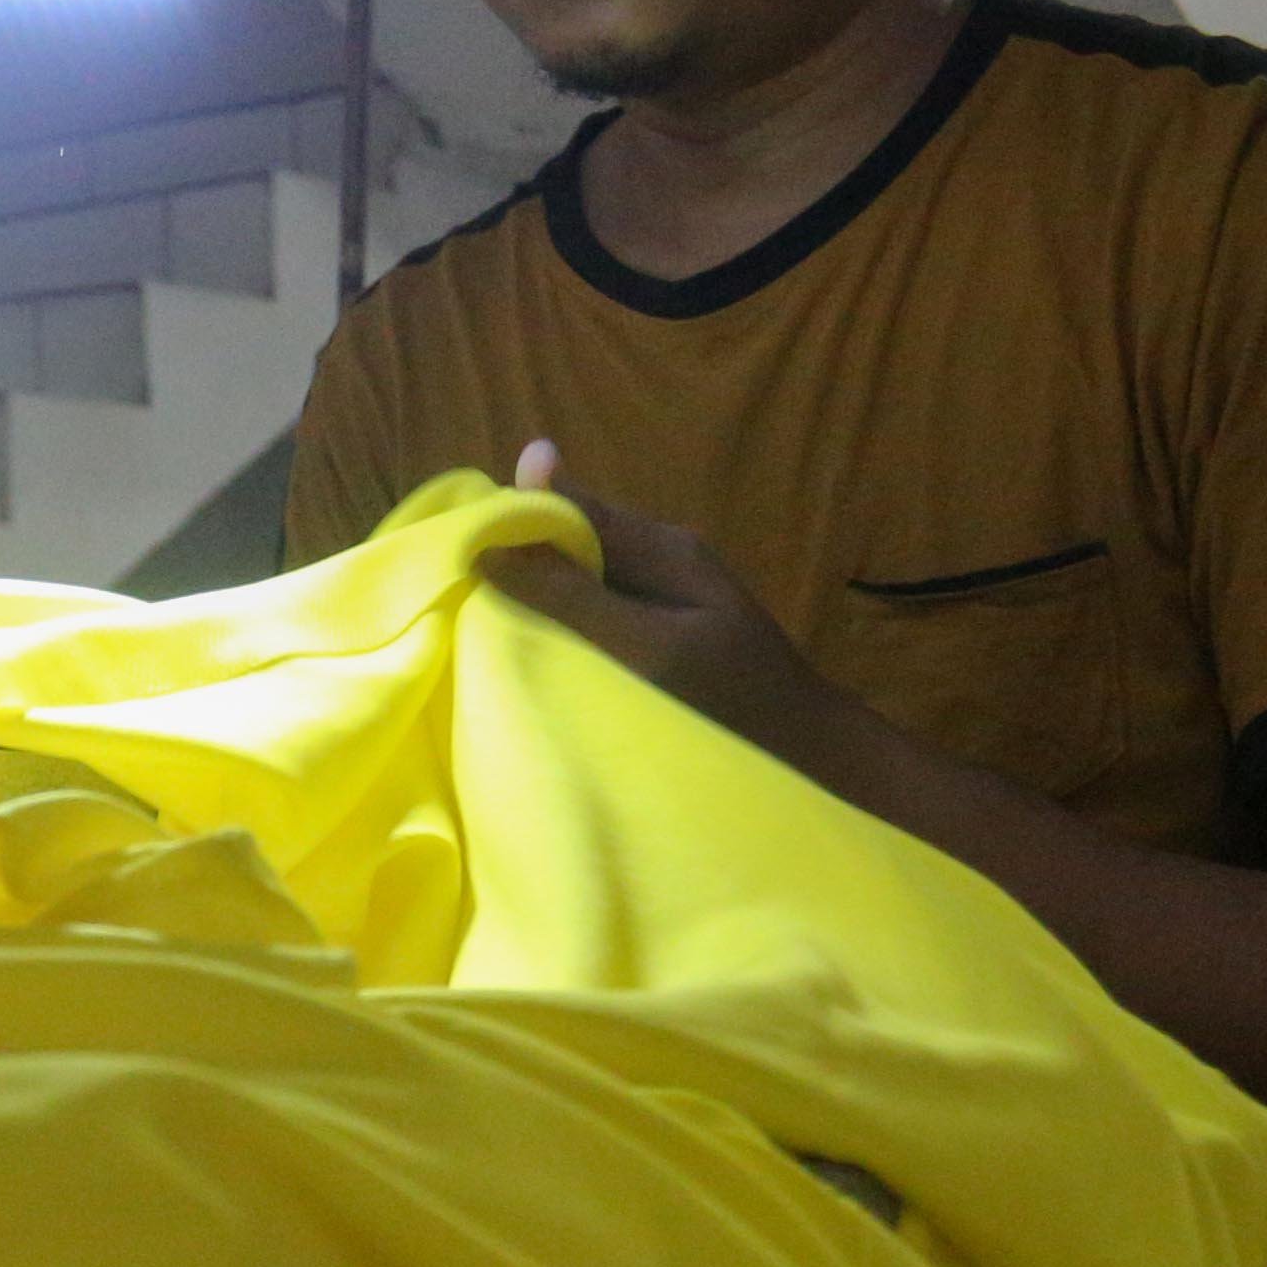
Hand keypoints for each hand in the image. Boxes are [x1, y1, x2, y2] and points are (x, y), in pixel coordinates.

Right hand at [479, 440, 849, 764]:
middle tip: (461, 608)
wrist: (816, 757)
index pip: (567, 508)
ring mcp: (669, 591)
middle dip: (522, 564)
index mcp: (662, 547)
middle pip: (573, 538)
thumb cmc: (734, 704)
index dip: (508, 525)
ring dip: (542, 599)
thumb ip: (573, 596)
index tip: (450, 561)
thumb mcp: (647, 650)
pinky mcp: (669, 628)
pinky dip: (568, 627)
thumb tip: (491, 543)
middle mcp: (664, 555)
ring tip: (490, 634)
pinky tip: (545, 657)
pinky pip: (602, 610)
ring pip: (584, 575)